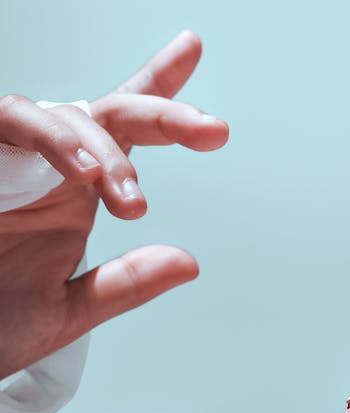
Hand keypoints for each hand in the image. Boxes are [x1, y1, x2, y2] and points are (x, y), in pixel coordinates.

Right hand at [0, 30, 228, 379]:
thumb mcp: (67, 310)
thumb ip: (124, 284)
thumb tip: (187, 263)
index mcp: (76, 195)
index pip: (122, 134)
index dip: (159, 92)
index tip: (192, 48)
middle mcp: (49, 170)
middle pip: (109, 115)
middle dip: (162, 114)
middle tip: (211, 131)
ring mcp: (11, 161)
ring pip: (63, 115)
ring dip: (101, 147)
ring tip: (127, 194)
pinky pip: (8, 119)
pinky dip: (46, 137)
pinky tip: (79, 173)